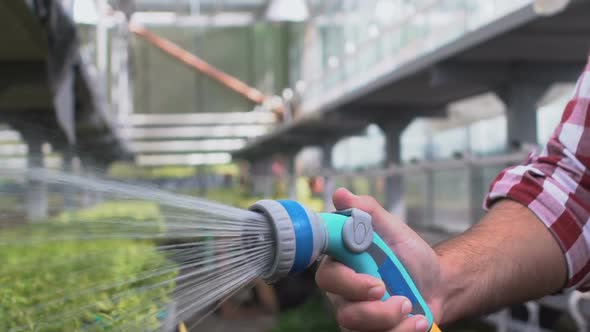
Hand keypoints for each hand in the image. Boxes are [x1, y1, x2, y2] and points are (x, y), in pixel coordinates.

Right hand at [316, 188, 443, 331]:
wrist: (439, 284)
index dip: (347, 282)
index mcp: (342, 266)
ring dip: (391, 321)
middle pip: (341, 310)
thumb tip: (341, 194)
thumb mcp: (393, 228)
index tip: (375, 281)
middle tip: (400, 298)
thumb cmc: (410, 255)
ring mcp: (355, 317)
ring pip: (359, 329)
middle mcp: (342, 294)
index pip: (327, 277)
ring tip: (413, 308)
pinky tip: (418, 321)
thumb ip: (367, 212)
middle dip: (373, 309)